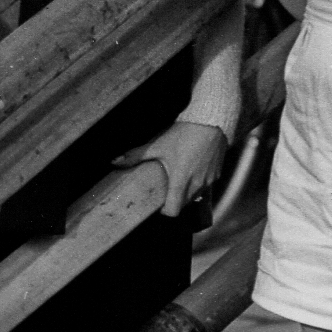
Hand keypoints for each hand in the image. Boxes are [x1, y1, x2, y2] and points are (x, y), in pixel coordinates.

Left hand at [112, 120, 229, 215]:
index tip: (159, 203)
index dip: (165, 211)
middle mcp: (196, 185)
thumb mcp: (158, 145)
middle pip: (184, 204)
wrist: (211, 121)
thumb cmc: (184, 134)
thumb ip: (136, 156)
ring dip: (187, 192)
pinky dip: (199, 182)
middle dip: (175, 200)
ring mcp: (209, 181)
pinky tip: (194, 168)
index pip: (174, 211)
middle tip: (166, 188)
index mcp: (180, 182)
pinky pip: (206, 186)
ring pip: (196, 196)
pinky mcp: (217, 174)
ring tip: (180, 177)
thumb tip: (114, 161)